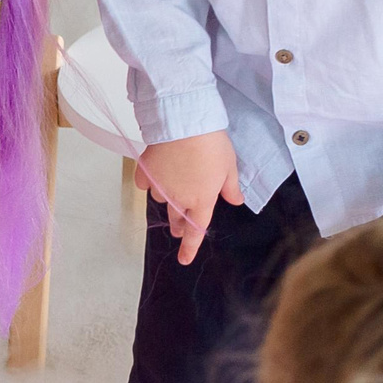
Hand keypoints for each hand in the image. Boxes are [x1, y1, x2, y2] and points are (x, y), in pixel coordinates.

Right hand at [135, 134, 241, 266]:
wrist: (184, 123)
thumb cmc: (211, 144)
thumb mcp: (230, 166)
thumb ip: (231, 188)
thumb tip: (236, 201)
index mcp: (201, 200)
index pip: (196, 230)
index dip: (190, 248)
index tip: (184, 260)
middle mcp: (178, 199)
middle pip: (176, 219)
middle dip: (179, 225)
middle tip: (179, 227)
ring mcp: (159, 187)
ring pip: (161, 200)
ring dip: (167, 198)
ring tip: (173, 186)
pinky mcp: (145, 172)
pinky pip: (145, 184)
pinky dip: (150, 182)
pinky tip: (156, 173)